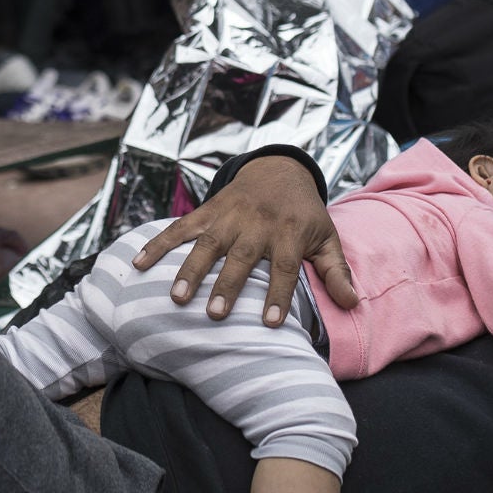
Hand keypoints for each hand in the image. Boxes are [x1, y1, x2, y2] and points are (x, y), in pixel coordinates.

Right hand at [131, 155, 355, 324]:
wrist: (280, 169)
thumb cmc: (305, 213)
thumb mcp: (327, 237)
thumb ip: (336, 270)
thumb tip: (353, 303)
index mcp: (290, 233)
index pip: (286, 267)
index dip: (279, 294)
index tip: (272, 323)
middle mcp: (258, 224)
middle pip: (243, 257)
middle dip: (228, 285)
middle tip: (214, 314)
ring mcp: (230, 216)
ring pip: (208, 244)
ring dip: (191, 269)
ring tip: (176, 297)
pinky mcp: (209, 210)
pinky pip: (181, 227)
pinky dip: (159, 243)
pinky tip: (139, 263)